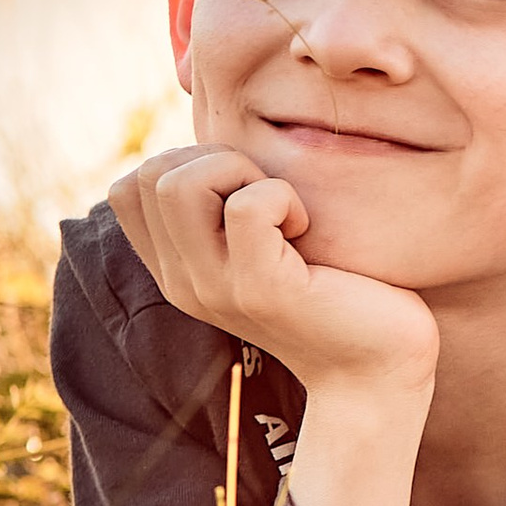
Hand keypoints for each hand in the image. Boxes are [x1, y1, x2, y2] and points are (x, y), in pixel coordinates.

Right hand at [113, 145, 437, 400]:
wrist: (377, 370)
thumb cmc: (336, 290)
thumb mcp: (264, 242)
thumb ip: (228, 204)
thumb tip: (220, 136)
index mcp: (176, 268)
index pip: (127, 186)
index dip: (185, 162)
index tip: (240, 189)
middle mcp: (182, 281)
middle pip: (148, 174)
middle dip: (214, 159)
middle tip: (268, 195)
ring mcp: (215, 289)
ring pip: (180, 182)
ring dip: (242, 172)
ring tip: (282, 210)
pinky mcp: (260, 291)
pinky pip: (247, 207)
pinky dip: (283, 198)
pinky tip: (307, 230)